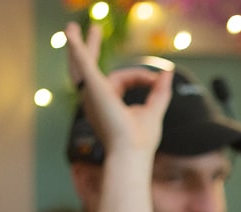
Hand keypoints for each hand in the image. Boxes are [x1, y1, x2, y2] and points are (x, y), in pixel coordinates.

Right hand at [63, 22, 171, 161]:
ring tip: (75, 27)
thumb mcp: (153, 111)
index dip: (141, 76)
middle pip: (89, 67)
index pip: (122, 79)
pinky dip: (77, 48)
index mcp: (107, 103)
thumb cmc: (140, 142)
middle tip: (93, 28)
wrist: (131, 154)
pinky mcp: (94, 89)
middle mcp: (94, 98)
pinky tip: (72, 33)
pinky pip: (82, 63)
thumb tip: (167, 72)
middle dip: (90, 47)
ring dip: (79, 44)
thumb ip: (159, 91)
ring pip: (81, 63)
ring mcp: (91, 94)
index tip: (157, 81)